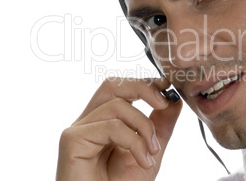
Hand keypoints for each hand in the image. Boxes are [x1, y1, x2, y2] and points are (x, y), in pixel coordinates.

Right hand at [56, 78, 182, 180]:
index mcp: (105, 121)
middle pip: (112, 85)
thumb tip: (174, 100)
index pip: (121, 89)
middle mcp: (90, 122)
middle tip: (163, 102)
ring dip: (143, 126)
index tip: (167, 86)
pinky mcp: (72, 140)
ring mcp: (79, 130)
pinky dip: (133, 141)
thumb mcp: (150, 151)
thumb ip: (160, 125)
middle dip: (142, 88)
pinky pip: (110, 126)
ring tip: (152, 151)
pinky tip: (142, 160)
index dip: (144, 84)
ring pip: (116, 105)